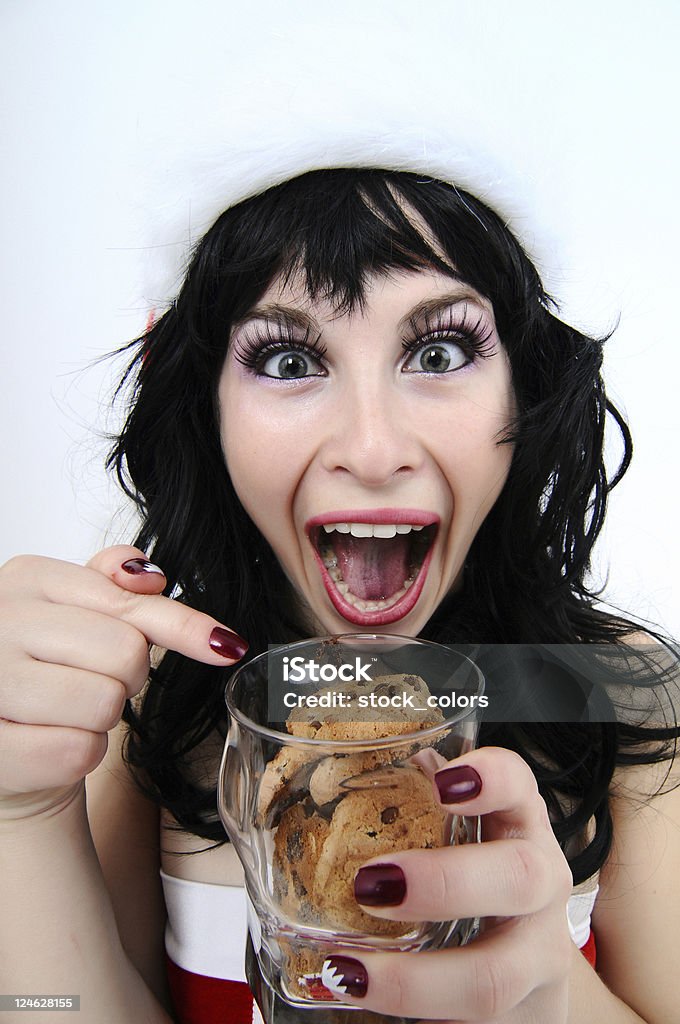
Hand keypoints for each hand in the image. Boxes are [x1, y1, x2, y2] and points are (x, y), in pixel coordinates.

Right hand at [0, 546, 247, 816]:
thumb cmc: (46, 666)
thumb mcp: (76, 608)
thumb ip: (115, 583)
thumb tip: (151, 577)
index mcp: (26, 578)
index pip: (128, 602)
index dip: (182, 627)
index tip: (223, 645)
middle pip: (126, 653)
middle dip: (126, 676)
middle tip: (90, 678)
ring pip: (105, 703)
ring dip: (101, 717)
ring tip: (66, 709)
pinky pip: (78, 751)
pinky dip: (80, 753)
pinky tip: (51, 740)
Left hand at [321, 747, 573, 1022]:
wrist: (526, 973)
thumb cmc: (477, 885)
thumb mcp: (457, 841)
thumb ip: (413, 810)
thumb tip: (336, 780)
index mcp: (519, 824)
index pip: (519, 784)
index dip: (490, 778)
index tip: (443, 783)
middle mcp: (541, 884)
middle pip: (518, 877)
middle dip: (445, 882)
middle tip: (371, 884)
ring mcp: (539, 958)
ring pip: (494, 977)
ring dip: (415, 981)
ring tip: (348, 972)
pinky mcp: (523, 1018)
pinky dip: (419, 1022)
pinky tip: (365, 1004)